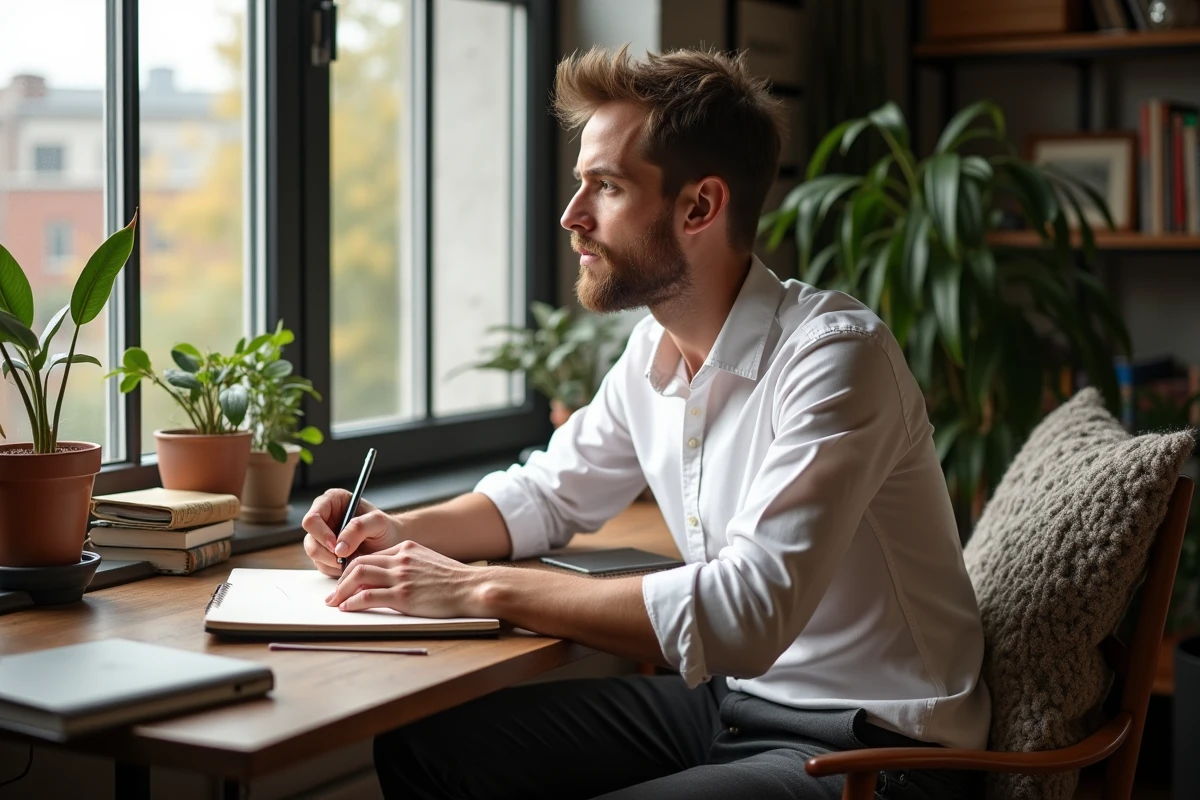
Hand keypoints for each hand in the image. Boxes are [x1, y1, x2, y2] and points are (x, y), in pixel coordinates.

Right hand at [302, 489, 399, 576]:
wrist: (390, 542)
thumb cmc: (385, 527)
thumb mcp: (378, 522)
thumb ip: (358, 528)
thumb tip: (339, 548)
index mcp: (332, 501)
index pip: (312, 518)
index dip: (321, 534)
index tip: (337, 546)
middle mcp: (323, 517)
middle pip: (310, 539)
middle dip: (327, 552)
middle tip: (345, 559)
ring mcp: (321, 536)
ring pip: (314, 554)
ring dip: (332, 562)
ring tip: (353, 559)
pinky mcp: (324, 552)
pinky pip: (321, 565)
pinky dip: (335, 568)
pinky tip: (351, 563)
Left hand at [325, 539, 491, 617]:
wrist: (472, 588)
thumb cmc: (455, 580)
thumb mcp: (429, 562)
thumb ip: (409, 565)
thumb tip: (390, 578)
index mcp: (407, 548)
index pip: (371, 555)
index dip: (353, 569)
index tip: (345, 581)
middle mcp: (401, 559)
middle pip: (359, 563)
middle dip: (341, 580)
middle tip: (333, 594)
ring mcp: (401, 576)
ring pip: (358, 576)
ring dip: (341, 591)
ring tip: (334, 603)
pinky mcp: (403, 596)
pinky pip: (368, 597)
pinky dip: (353, 602)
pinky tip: (347, 608)